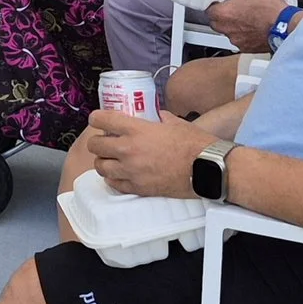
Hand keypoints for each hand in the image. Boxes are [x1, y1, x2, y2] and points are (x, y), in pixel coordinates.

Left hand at [84, 111, 217, 198]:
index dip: (96, 118)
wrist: (207, 169)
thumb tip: (156, 115)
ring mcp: (131, 171)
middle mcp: (128, 150)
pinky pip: (114, 184)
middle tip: (104, 140)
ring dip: (103, 161)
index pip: (102, 120)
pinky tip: (119, 174)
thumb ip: (161, 118)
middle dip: (97, 141)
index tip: (97, 119)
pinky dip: (113, 178)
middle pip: (96, 146)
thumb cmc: (194, 144)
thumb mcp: (176, 123)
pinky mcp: (138, 188)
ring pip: (100, 167)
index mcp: (136, 130)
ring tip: (110, 159)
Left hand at [205, 0, 289, 51]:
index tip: (220, 2)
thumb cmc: (270, 10)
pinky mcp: (247, 48)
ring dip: (234, 26)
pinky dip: (245, 35)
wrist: (285, 27)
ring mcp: (237, 40)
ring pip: (229, 33)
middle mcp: (227, 29)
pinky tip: (253, 28)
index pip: (208, 11)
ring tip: (245, 17)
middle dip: (222, 16)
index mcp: (223, 14)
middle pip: (216, 23)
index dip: (214, 6)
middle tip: (232, 8)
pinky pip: (241, 41)